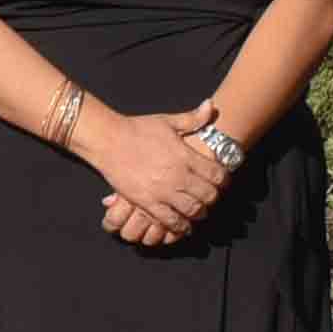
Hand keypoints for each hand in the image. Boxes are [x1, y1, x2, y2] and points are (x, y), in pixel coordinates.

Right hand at [79, 105, 228, 236]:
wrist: (108, 140)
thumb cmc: (137, 129)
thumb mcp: (167, 121)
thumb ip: (193, 118)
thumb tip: (212, 105)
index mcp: (185, 156)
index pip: (217, 174)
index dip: (224, 179)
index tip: (222, 180)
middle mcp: (178, 176)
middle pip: (208, 195)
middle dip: (213, 197)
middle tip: (210, 196)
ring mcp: (163, 192)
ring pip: (192, 210)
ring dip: (199, 213)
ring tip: (198, 211)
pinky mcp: (147, 203)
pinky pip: (169, 221)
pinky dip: (179, 226)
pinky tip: (182, 225)